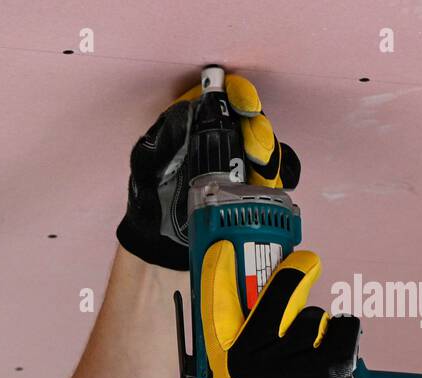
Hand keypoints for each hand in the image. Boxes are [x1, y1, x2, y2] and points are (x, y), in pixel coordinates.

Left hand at [116, 73, 300, 270]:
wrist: (157, 236)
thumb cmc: (148, 193)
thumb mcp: (145, 163)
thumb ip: (161, 139)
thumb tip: (183, 113)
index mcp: (198, 122)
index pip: (225, 99)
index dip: (241, 97)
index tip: (247, 107)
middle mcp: (223, 139)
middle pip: (254, 124)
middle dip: (260, 134)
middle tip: (257, 150)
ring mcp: (239, 164)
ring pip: (266, 152)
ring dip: (270, 160)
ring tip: (262, 175)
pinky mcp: (248, 189)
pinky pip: (271, 180)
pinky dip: (276, 182)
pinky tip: (271, 187)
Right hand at [197, 245, 364, 377]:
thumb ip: (230, 368)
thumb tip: (242, 337)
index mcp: (226, 365)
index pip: (216, 305)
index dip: (220, 271)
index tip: (226, 249)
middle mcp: (257, 357)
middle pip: (278, 291)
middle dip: (294, 272)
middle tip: (303, 265)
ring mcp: (295, 359)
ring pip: (314, 316)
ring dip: (317, 331)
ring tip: (314, 356)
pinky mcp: (331, 366)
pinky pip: (342, 330)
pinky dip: (343, 339)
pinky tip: (336, 357)